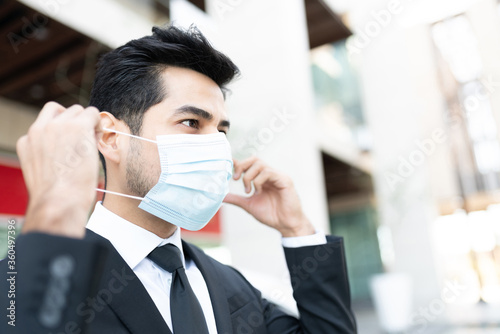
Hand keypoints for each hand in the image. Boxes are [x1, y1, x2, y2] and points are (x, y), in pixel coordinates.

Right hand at [17, 102, 101, 238]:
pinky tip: (99, 137)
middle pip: (61, 111)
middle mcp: (39, 129)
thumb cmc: (56, 197)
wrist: (59, 202)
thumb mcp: (42, 172)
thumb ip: (49, 155)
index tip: (72, 145)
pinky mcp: (77, 126)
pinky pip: (92, 113)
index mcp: (28, 142)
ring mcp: (57, 126)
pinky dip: (98, 123)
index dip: (63, 131)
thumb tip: (67, 150)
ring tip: (93, 142)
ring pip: (77, 110)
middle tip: (86, 142)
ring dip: (87, 123)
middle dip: (75, 123)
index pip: (46, 123)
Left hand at [223, 157, 314, 236]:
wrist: (286, 225)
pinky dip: (258, 180)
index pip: (249, 164)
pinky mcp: (284, 180)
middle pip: (254, 159)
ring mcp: (277, 176)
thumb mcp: (249, 205)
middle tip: (235, 179)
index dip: (238, 163)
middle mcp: (270, 174)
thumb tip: (221, 197)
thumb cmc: (271, 215)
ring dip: (249, 176)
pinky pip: (268, 172)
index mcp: (262, 179)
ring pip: (259, 164)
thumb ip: (236, 199)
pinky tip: (258, 191)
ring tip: (248, 190)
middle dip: (241, 166)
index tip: (228, 166)